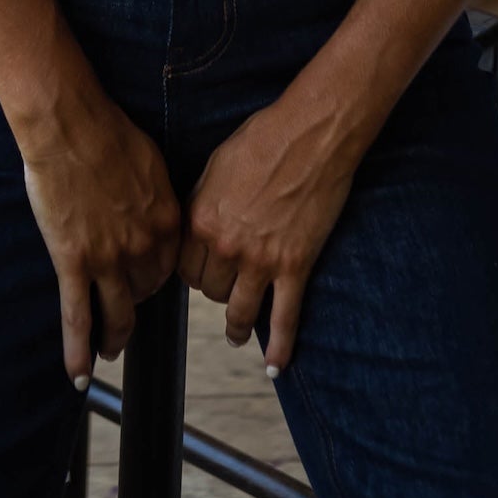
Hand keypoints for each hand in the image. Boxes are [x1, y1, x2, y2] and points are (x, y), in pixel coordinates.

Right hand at [15, 81, 180, 384]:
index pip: (169, 267)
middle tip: (124, 312)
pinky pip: (77, 316)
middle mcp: (144, 246)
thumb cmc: (108, 132)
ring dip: (114, 338)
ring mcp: (108, 258)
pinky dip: (78, 350)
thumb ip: (158, 196)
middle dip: (134, 303)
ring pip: (116, 313)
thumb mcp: (151, 163)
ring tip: (109, 351)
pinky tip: (78, 375)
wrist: (71, 125)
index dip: (156, 278)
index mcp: (167, 220)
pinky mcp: (73, 262)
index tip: (147, 283)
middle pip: (144, 291)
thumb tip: (156, 211)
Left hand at [178, 91, 361, 373]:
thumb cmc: (265, 138)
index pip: (185, 267)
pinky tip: (275, 364)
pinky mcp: (295, 265)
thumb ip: (202, 202)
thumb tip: (198, 226)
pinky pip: (285, 317)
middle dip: (217, 289)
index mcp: (201, 219)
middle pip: (211, 290)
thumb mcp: (217, 165)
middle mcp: (226, 245)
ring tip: (238, 334)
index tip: (201, 274)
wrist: (312, 133)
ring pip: (239, 309)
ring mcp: (262, 260)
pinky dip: (280, 346)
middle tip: (226, 288)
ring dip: (237, 326)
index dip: (193, 271)